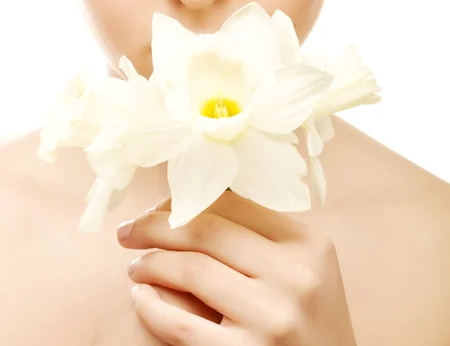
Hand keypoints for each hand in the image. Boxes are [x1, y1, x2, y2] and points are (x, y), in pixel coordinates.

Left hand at [117, 191, 356, 344]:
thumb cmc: (309, 320)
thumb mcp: (304, 268)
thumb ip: (262, 235)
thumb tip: (194, 201)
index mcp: (308, 243)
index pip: (234, 203)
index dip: (186, 200)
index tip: (160, 207)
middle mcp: (295, 276)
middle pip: (207, 230)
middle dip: (155, 225)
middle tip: (129, 230)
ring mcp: (272, 318)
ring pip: (191, 269)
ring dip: (150, 262)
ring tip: (135, 264)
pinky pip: (180, 324)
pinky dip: (150, 306)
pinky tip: (139, 296)